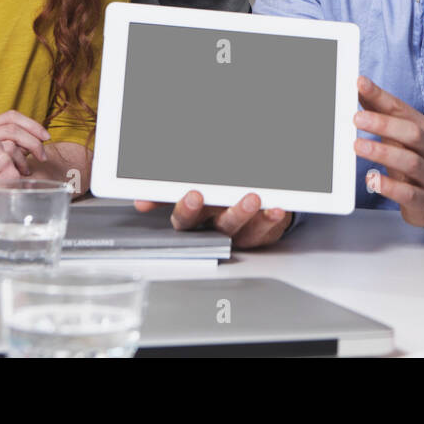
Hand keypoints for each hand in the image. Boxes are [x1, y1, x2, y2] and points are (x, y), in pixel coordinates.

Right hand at [135, 191, 290, 248]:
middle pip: (200, 223)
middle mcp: (214, 226)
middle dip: (200, 211)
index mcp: (197, 216)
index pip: (182, 217)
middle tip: (198, 197)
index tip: (187, 195)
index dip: (181, 208)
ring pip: (234, 227)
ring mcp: (237, 231)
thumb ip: (176, 189)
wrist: (257, 208)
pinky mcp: (260, 234)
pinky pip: (265, 229)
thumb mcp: (203, 191)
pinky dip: (270, 218)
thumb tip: (148, 192)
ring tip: (250, 198)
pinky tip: (275, 208)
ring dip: (241, 212)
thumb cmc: (223, 200)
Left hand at [354, 75, 423, 227]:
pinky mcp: (422, 199)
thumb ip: (381, 114)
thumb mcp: (399, 137)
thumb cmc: (414, 161)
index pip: (401, 109)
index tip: (360, 83)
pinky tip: (373, 179)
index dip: (380, 96)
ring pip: (410, 162)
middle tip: (357, 118)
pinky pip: (407, 192)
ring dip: (383, 153)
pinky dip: (389, 186)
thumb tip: (359, 88)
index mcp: (423, 129)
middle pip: (411, 133)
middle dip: (384, 124)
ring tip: (358, 146)